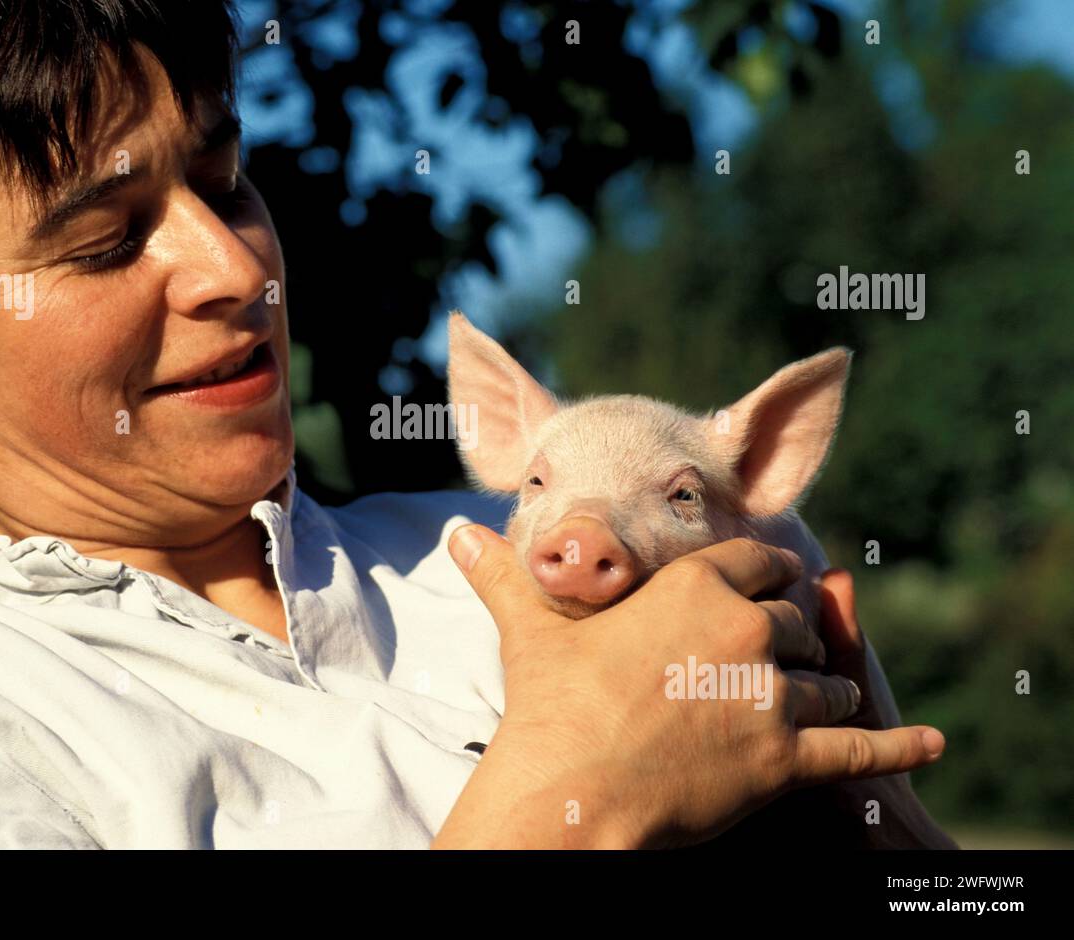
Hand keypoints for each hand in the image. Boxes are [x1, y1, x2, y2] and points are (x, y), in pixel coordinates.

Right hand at [432, 527, 946, 848]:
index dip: (769, 575)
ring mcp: (772, 696)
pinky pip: (861, 750)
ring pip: (827, 681)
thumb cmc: (550, 704)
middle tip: (770, 660)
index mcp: (696, 587)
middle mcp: (747, 631)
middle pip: (800, 623)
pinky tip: (931, 746)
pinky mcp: (787, 759)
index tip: (773, 584)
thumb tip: (456, 534)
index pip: (760, 563)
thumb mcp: (530, 629)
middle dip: (790, 640)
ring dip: (823, 690)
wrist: (569, 788)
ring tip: (813, 702)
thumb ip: (504, 575)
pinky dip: (898, 749)